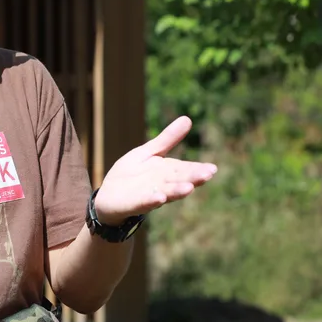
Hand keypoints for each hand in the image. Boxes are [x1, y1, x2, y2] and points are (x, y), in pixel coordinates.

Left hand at [94, 116, 216, 224]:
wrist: (108, 195)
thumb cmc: (132, 173)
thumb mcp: (148, 152)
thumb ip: (167, 139)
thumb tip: (187, 118)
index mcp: (168, 171)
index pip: (185, 169)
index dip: (198, 169)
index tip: (212, 169)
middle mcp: (162, 184)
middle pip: (179, 181)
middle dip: (192, 178)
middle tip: (207, 175)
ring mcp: (149, 195)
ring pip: (166, 193)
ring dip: (177, 191)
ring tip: (189, 188)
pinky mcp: (134, 203)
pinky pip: (144, 202)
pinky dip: (152, 200)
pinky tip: (159, 197)